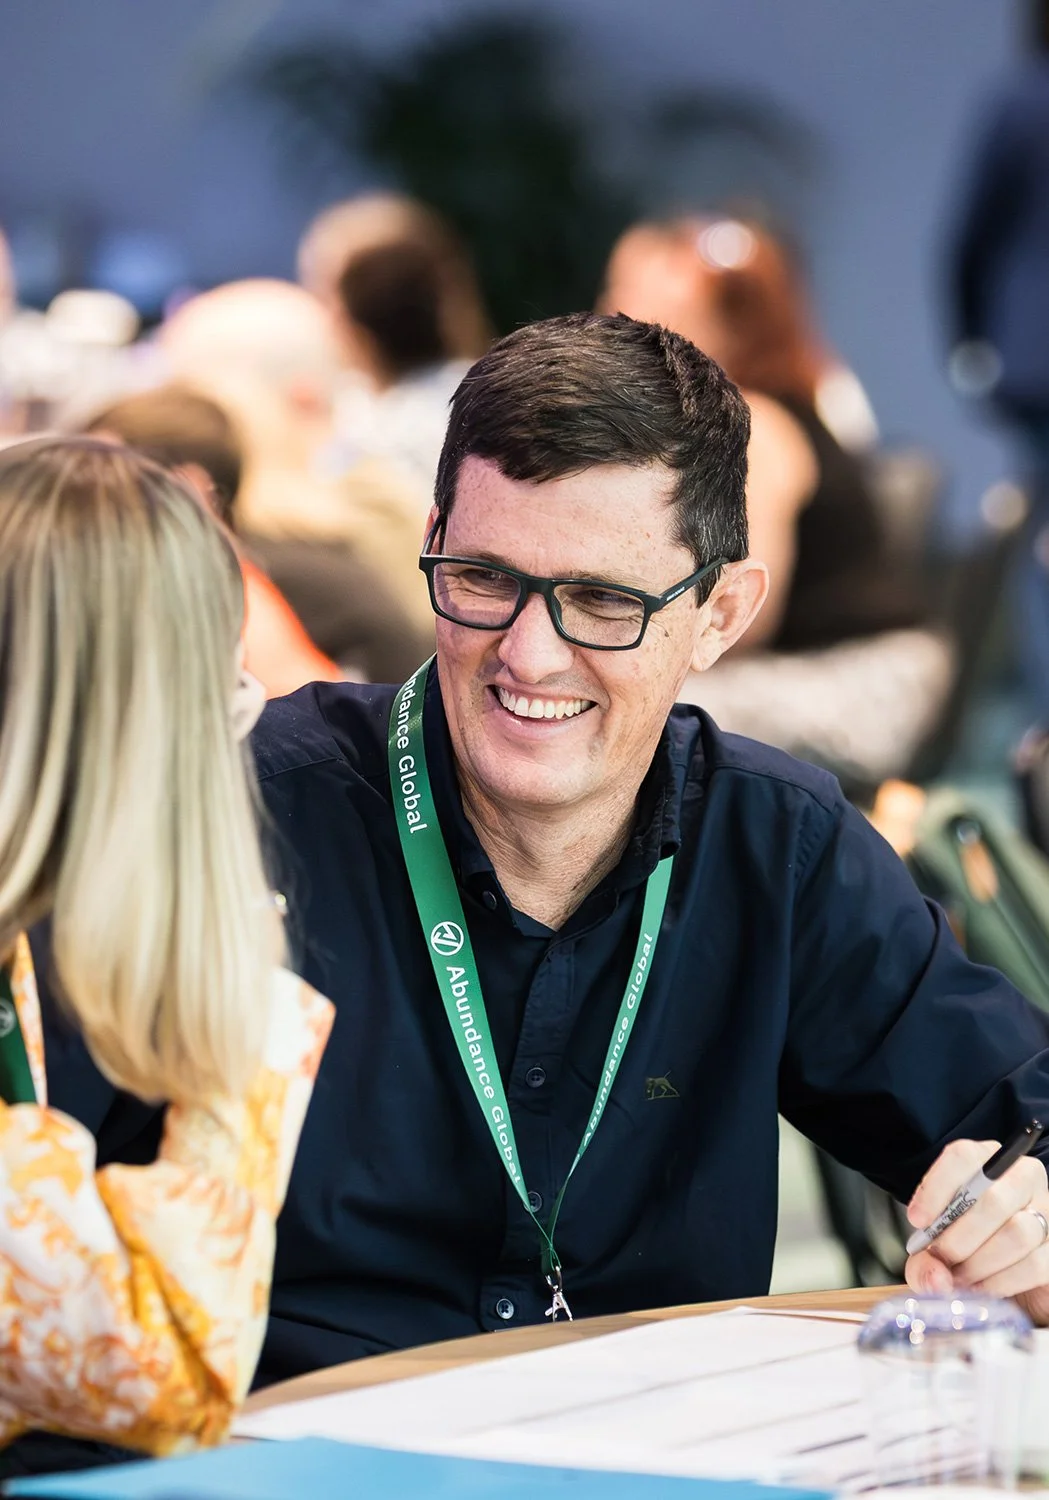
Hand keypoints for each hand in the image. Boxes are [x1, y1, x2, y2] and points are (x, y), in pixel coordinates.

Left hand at [905, 1138, 1048, 1323]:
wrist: (1000, 1270)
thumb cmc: (963, 1246)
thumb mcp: (934, 1248)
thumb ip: (923, 1262)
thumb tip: (935, 1277)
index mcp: (985, 1160)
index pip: (963, 1156)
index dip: (936, 1188)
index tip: (918, 1221)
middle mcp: (1022, 1176)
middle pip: (993, 1198)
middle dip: (959, 1237)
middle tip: (941, 1258)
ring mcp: (1046, 1209)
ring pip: (1017, 1232)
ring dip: (980, 1262)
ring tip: (959, 1276)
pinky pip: (1034, 1265)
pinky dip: (1000, 1281)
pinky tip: (982, 1287)